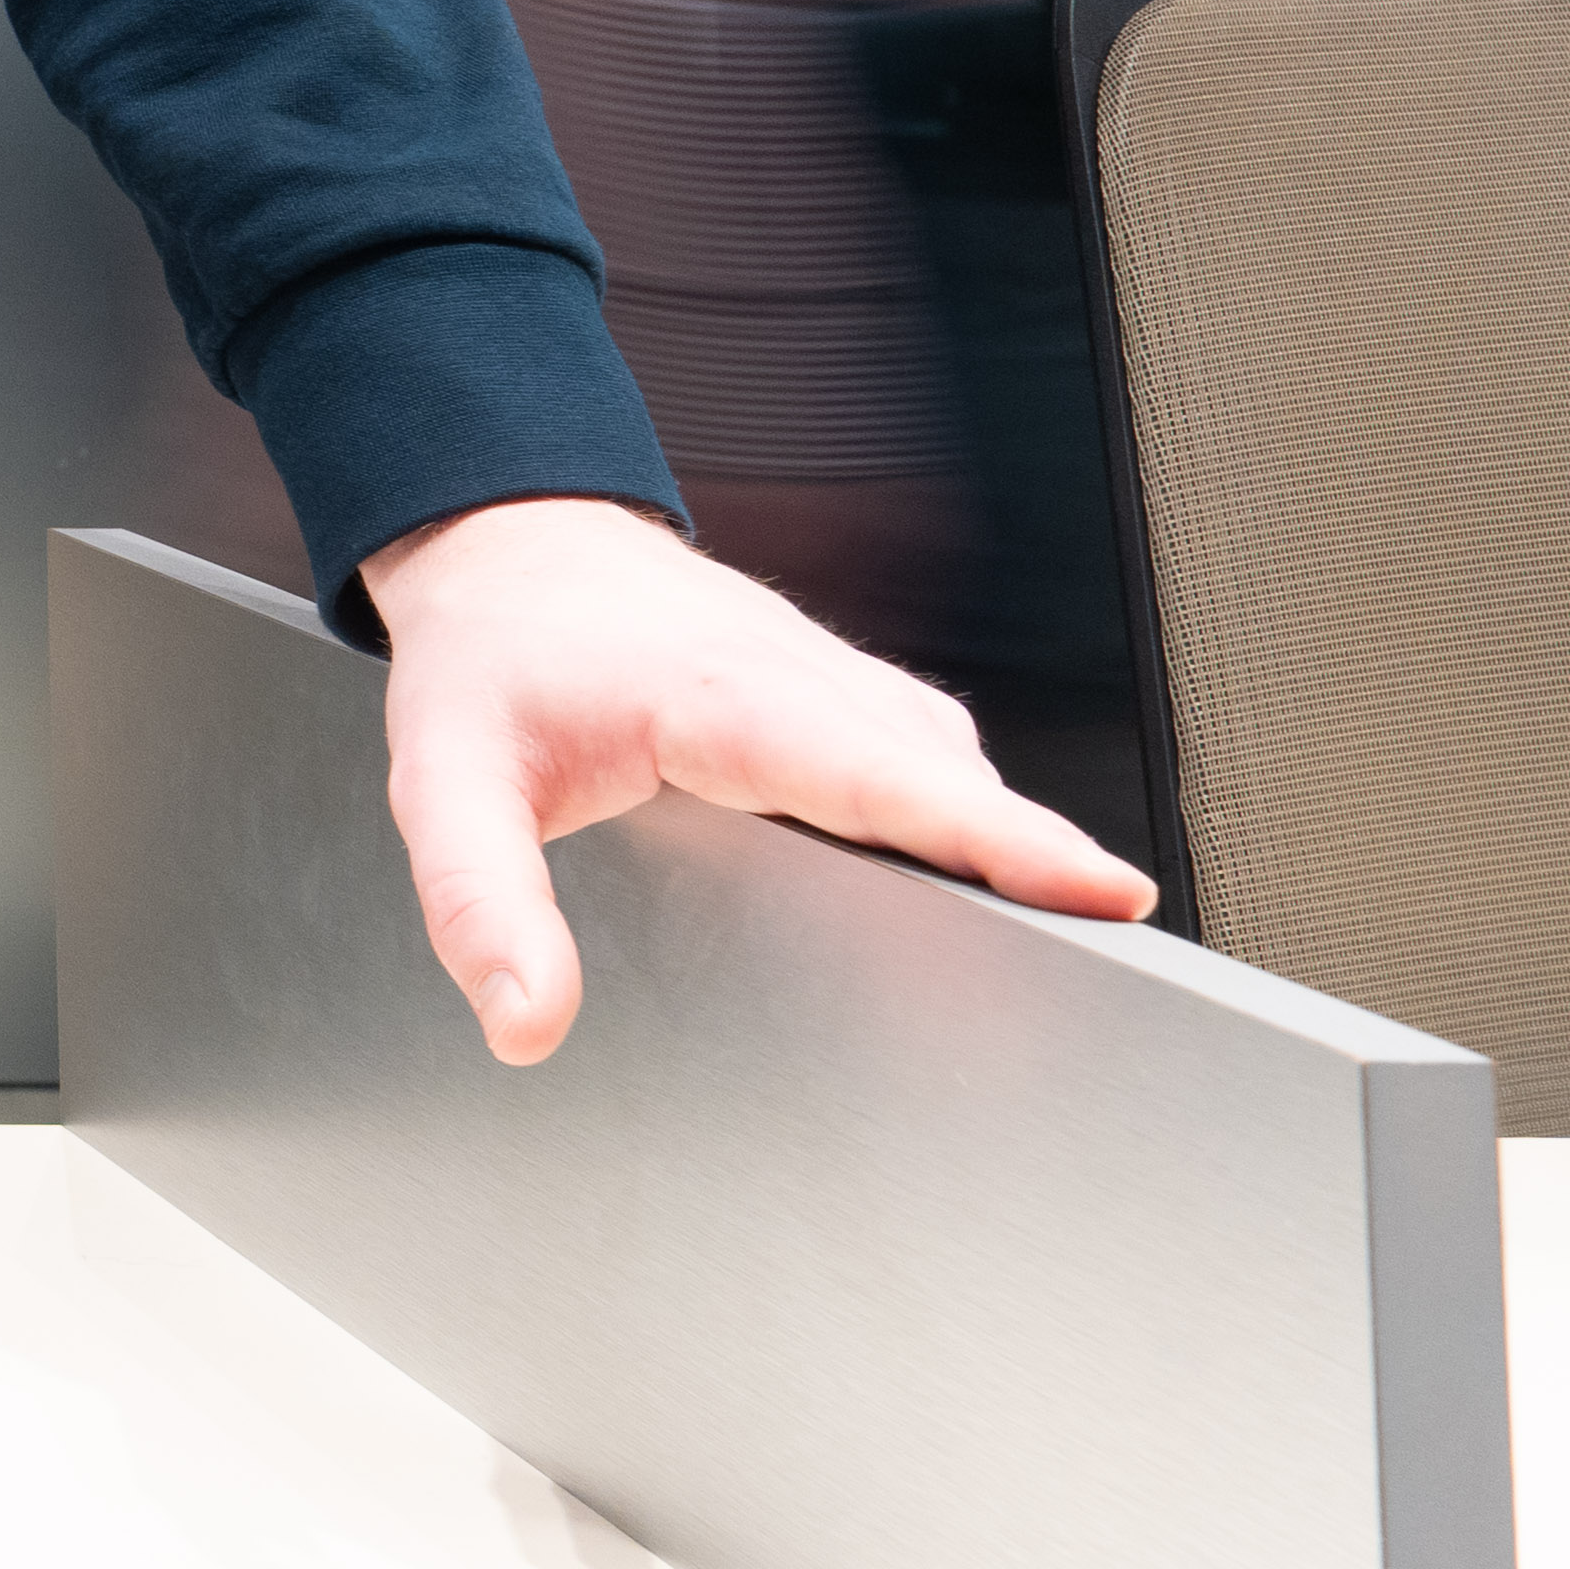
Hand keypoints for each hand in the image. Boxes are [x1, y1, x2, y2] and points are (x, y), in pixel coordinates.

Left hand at [361, 493, 1152, 1063]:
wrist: (503, 547)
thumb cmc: (488, 656)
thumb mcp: (444, 777)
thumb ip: (479, 902)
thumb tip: (526, 1021)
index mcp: (720, 691)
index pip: (882, 771)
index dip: (998, 836)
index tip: (1103, 891)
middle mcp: (801, 678)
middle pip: (949, 779)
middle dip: (1040, 863)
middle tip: (1125, 957)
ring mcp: (834, 685)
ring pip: (952, 770)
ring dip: (1015, 848)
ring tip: (1083, 951)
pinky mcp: (844, 704)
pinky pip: (932, 765)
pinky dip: (975, 824)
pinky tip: (993, 897)